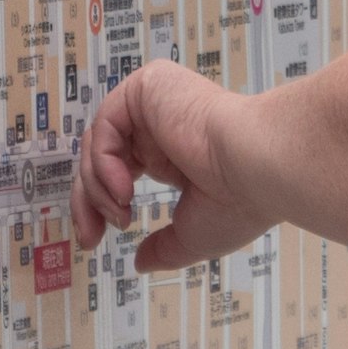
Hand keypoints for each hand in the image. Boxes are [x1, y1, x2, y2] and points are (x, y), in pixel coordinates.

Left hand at [74, 59, 272, 272]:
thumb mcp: (192, 236)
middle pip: (99, 156)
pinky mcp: (150, 86)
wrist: (260, 167)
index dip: (99, 204)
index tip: (95, 239)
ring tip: (120, 214)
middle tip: (90, 236)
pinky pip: (105, 125)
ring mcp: (155, 104)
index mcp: (174, 153)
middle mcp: (162, 125)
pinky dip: (104, 163)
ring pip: (97, 142)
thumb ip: (163, 248)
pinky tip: (124, 190)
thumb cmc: (243, 199)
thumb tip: (141, 262)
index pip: (119, 169)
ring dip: (98, 188)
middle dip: (87, 200)